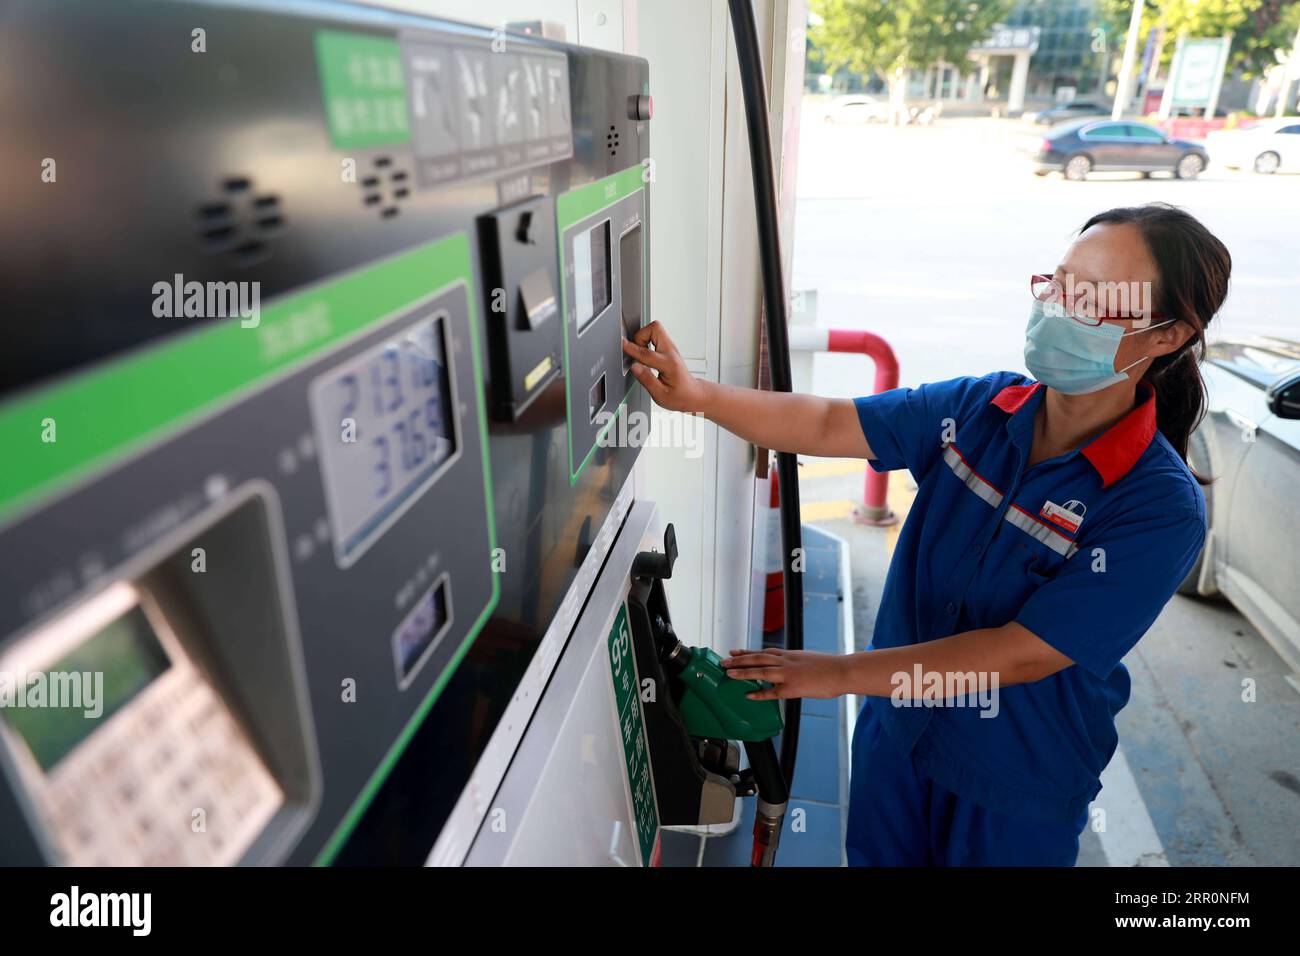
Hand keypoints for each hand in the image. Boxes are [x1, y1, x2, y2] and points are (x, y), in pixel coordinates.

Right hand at [621, 321, 709, 412]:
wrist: (692, 394)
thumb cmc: (679, 396)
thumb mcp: (661, 395)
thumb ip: (647, 380)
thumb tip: (635, 367)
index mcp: (669, 365)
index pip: (647, 353)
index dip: (632, 348)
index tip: (623, 344)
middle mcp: (671, 353)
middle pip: (655, 328)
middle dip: (640, 336)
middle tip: (636, 351)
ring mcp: (671, 348)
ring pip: (655, 329)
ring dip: (643, 338)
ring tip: (641, 354)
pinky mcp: (669, 348)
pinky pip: (656, 336)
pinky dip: (647, 341)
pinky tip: (646, 355)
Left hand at [721, 647, 849, 700]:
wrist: (842, 671)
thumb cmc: (829, 667)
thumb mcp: (808, 659)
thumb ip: (795, 663)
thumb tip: (788, 668)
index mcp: (790, 654)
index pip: (764, 651)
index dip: (747, 652)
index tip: (734, 651)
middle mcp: (786, 661)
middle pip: (757, 658)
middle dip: (739, 660)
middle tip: (723, 661)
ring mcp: (789, 674)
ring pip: (761, 670)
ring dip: (743, 672)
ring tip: (728, 673)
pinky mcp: (793, 688)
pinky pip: (773, 692)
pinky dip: (759, 693)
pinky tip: (748, 695)